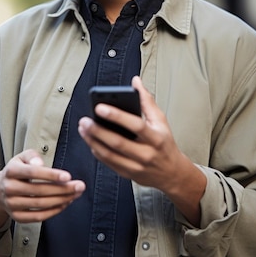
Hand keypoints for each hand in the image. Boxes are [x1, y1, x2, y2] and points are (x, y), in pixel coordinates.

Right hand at [0, 149, 85, 228]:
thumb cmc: (18, 170)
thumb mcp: (22, 157)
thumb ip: (33, 156)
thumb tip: (40, 163)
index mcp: (11, 171)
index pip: (33, 172)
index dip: (51, 174)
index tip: (68, 176)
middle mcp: (9, 188)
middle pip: (39, 190)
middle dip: (63, 189)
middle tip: (80, 186)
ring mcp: (12, 204)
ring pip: (41, 204)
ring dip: (61, 200)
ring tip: (76, 194)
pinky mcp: (17, 217)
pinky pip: (38, 217)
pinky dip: (54, 211)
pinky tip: (65, 203)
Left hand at [78, 76, 205, 225]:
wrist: (172, 173)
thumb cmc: (165, 144)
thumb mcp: (161, 120)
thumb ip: (147, 100)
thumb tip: (136, 81)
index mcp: (156, 137)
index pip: (135, 125)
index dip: (116, 116)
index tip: (99, 107)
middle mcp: (147, 153)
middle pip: (118, 142)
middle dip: (98, 130)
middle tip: (85, 120)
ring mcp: (137, 166)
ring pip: (110, 155)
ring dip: (93, 141)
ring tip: (83, 129)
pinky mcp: (128, 174)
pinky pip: (109, 163)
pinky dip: (97, 152)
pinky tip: (90, 141)